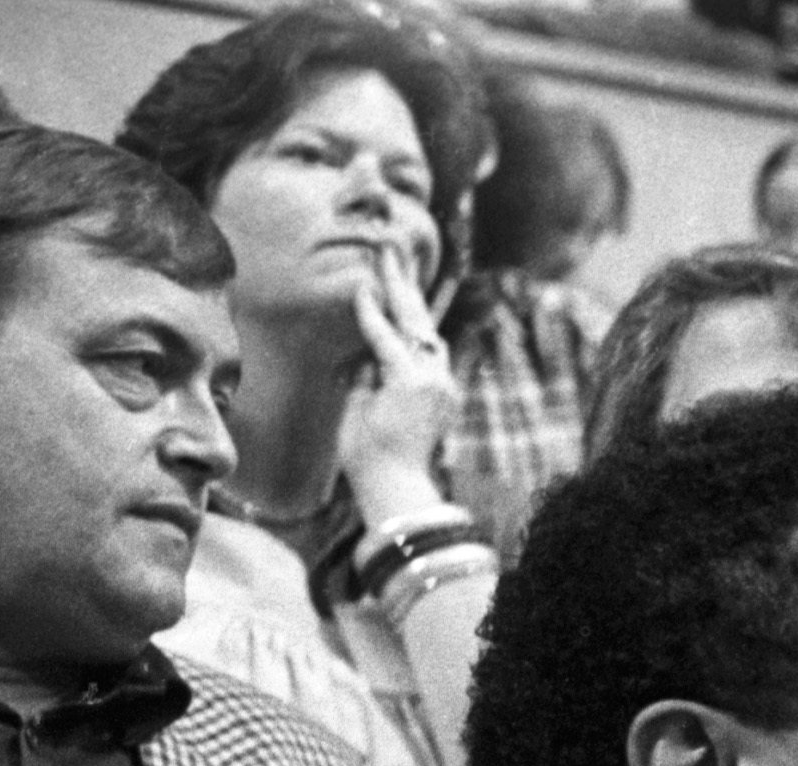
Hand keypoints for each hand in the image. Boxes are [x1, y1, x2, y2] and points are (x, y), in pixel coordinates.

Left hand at [336, 242, 462, 531]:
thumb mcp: (372, 409)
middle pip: (422, 320)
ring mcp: (429, 382)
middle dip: (407, 280)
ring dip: (395, 284)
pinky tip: (363, 288)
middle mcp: (439, 380)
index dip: (409, 304)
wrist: (393, 488)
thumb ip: (369, 378)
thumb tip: (358, 353)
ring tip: (384, 250)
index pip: (422, 336)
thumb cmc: (379, 460)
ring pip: (411, 322)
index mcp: (435, 388)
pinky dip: (373, 315)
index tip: (399, 276)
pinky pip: (387, 342)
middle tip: (394, 244)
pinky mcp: (411, 386)